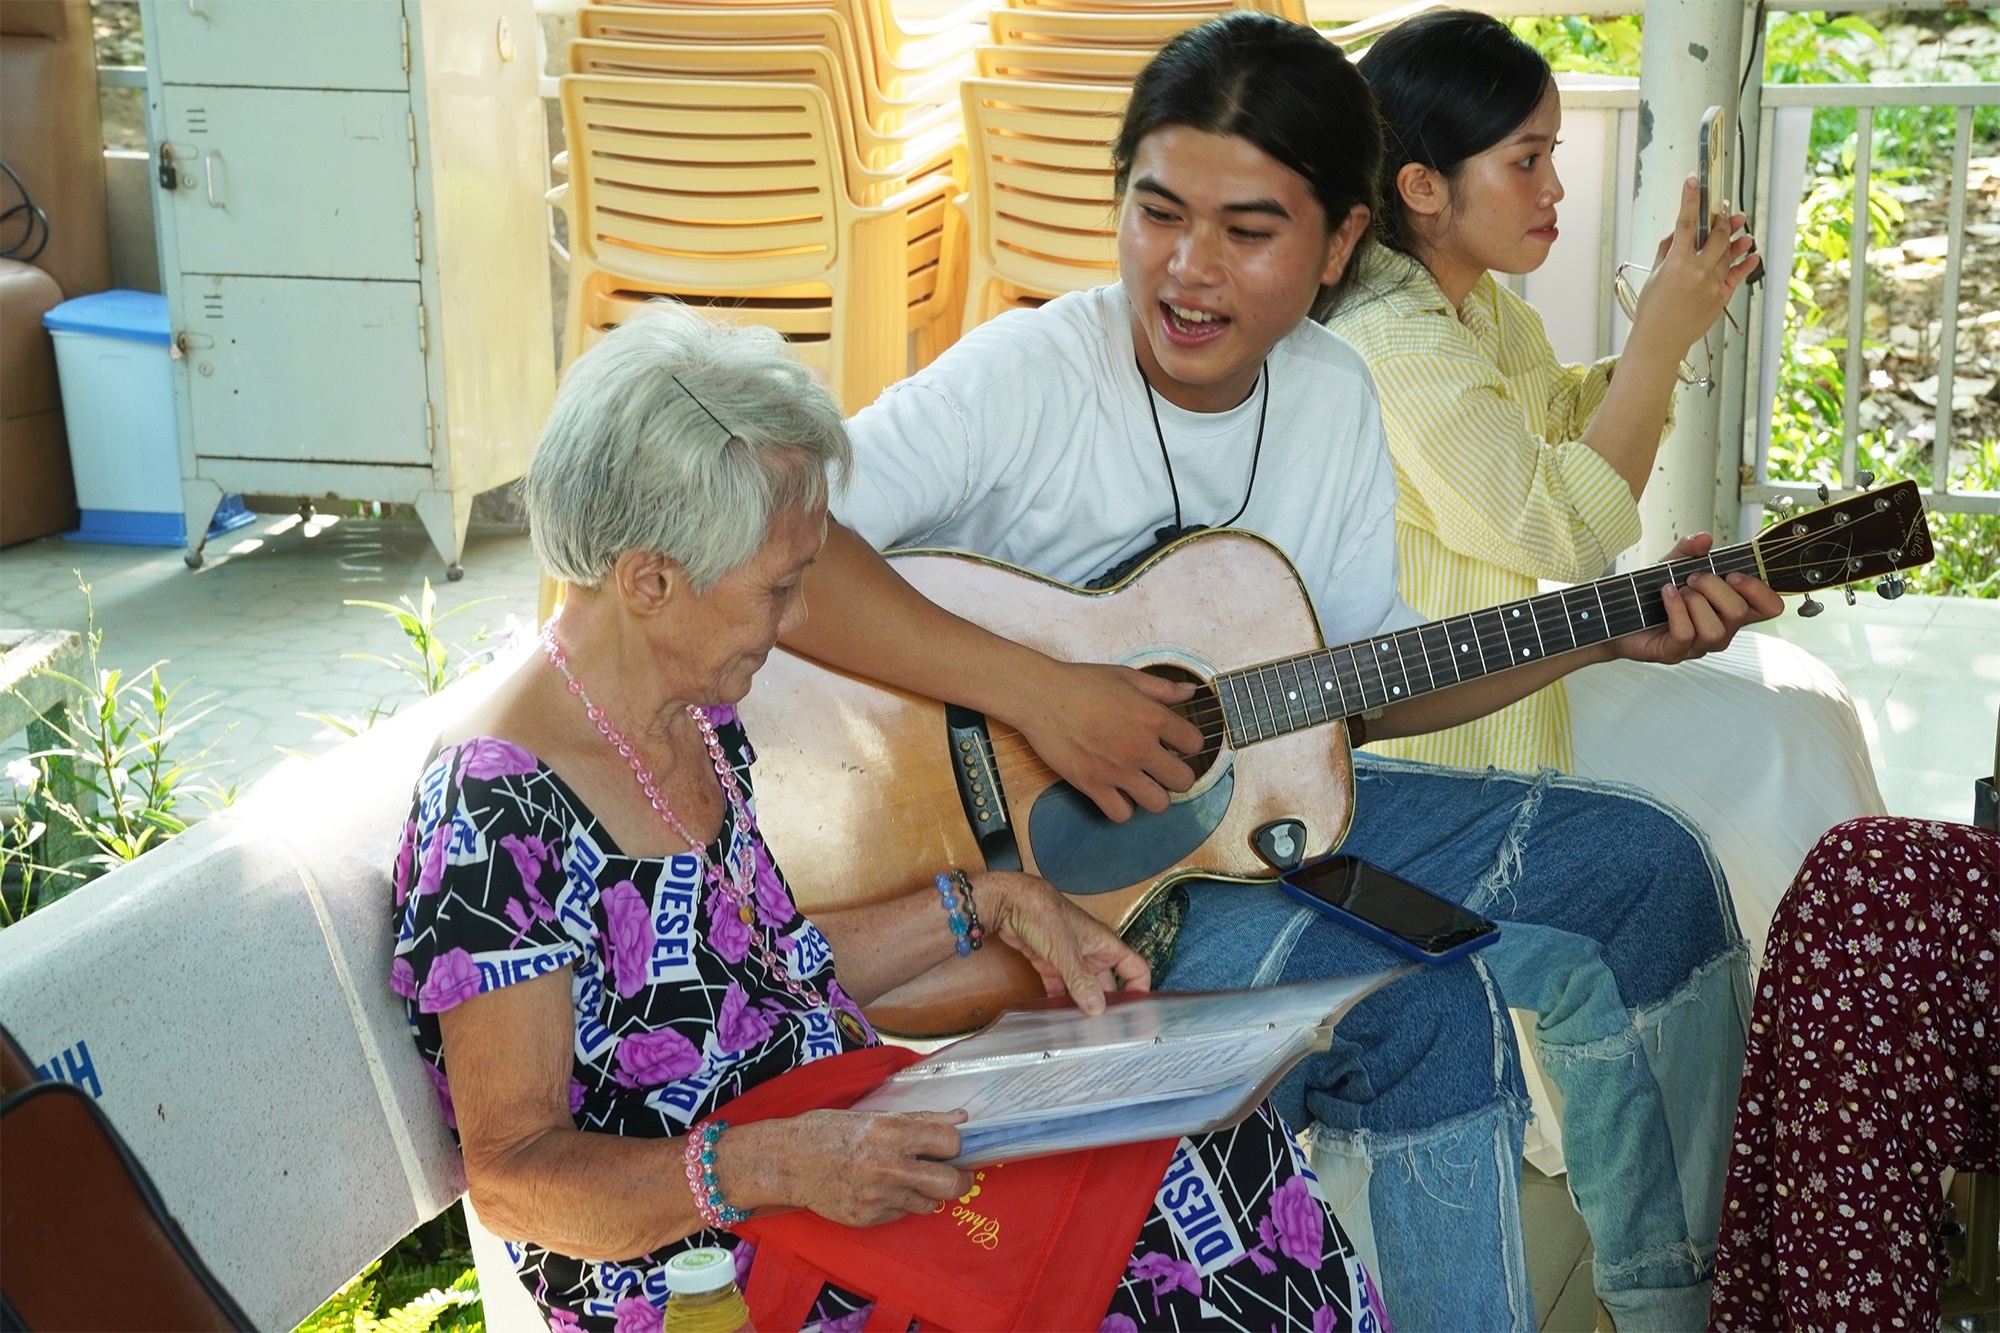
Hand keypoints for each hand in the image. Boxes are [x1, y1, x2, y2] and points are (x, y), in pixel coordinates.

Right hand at [725, 1108, 973, 1226]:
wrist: (787, 1162)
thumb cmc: (829, 1130)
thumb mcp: (874, 1115)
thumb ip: (920, 1120)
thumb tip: (960, 1117)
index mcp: (892, 1133)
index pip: (951, 1143)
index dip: (956, 1145)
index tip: (951, 1146)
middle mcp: (889, 1167)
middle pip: (950, 1183)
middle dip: (961, 1180)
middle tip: (957, 1175)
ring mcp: (879, 1197)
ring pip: (929, 1203)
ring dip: (927, 1192)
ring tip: (908, 1179)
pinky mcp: (868, 1219)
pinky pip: (900, 1214)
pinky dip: (898, 1203)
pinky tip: (879, 1189)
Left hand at [976, 870, 1150, 1013]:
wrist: (1010, 901)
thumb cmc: (1043, 911)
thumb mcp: (1066, 950)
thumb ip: (1081, 980)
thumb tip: (1097, 1008)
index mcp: (1104, 944)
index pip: (1134, 969)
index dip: (1138, 989)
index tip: (1135, 1013)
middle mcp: (1090, 952)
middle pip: (1107, 985)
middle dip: (1106, 1006)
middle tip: (1103, 1031)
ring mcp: (1070, 959)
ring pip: (1082, 989)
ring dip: (1081, 1007)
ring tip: (1080, 1030)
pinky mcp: (1049, 964)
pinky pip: (1059, 988)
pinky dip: (1059, 1002)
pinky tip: (1057, 1017)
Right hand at [1007, 661, 1201, 821]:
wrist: (1041, 697)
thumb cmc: (1081, 683)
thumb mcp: (1126, 676)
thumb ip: (1162, 688)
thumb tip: (1189, 692)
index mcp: (1152, 717)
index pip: (1195, 743)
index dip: (1189, 744)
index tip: (1177, 743)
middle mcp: (1140, 748)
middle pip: (1183, 781)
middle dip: (1177, 776)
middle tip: (1163, 768)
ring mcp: (1117, 770)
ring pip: (1158, 804)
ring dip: (1154, 796)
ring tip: (1142, 784)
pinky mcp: (1093, 785)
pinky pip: (1121, 814)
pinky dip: (1122, 807)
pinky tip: (1117, 793)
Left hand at [1609, 533, 1781, 666]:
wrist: (1618, 612)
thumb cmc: (1653, 593)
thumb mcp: (1672, 564)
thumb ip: (1689, 549)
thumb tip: (1704, 538)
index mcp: (1731, 608)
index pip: (1770, 607)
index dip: (1759, 589)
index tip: (1732, 573)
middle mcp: (1722, 629)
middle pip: (1740, 612)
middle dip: (1714, 586)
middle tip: (1692, 578)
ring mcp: (1699, 645)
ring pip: (1715, 629)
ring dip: (1694, 602)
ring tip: (1676, 590)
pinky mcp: (1675, 653)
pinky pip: (1686, 634)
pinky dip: (1675, 610)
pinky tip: (1666, 595)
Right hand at [1631, 175, 1760, 358]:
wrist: (1660, 341)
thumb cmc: (1651, 311)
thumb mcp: (1653, 276)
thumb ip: (1667, 252)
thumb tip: (1677, 234)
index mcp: (1676, 263)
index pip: (1686, 223)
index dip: (1690, 200)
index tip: (1693, 182)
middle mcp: (1698, 271)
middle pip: (1718, 235)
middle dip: (1723, 220)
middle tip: (1724, 211)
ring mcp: (1712, 284)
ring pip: (1730, 253)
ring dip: (1737, 238)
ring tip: (1742, 226)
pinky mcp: (1721, 297)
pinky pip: (1738, 275)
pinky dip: (1746, 263)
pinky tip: (1752, 252)